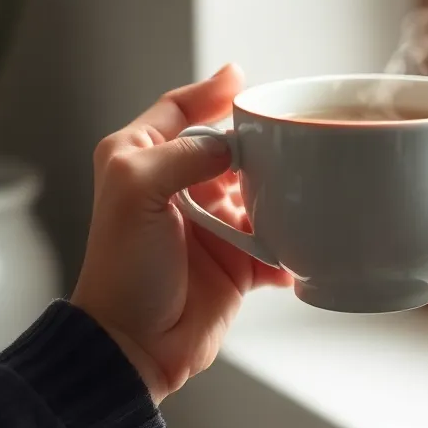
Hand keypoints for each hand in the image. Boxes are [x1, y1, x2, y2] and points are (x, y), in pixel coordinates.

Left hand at [71, 64, 291, 402]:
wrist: (135, 347)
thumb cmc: (122, 270)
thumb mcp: (138, 192)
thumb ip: (184, 155)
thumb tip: (234, 140)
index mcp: (144, 161)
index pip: (179, 110)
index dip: (210, 93)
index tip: (244, 80)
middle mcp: (179, 187)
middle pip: (230, 148)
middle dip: (260, 143)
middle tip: (291, 136)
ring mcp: (212, 225)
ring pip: (260, 191)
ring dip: (282, 190)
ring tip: (305, 186)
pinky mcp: (238, 262)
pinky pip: (275, 243)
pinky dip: (292, 243)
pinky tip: (304, 239)